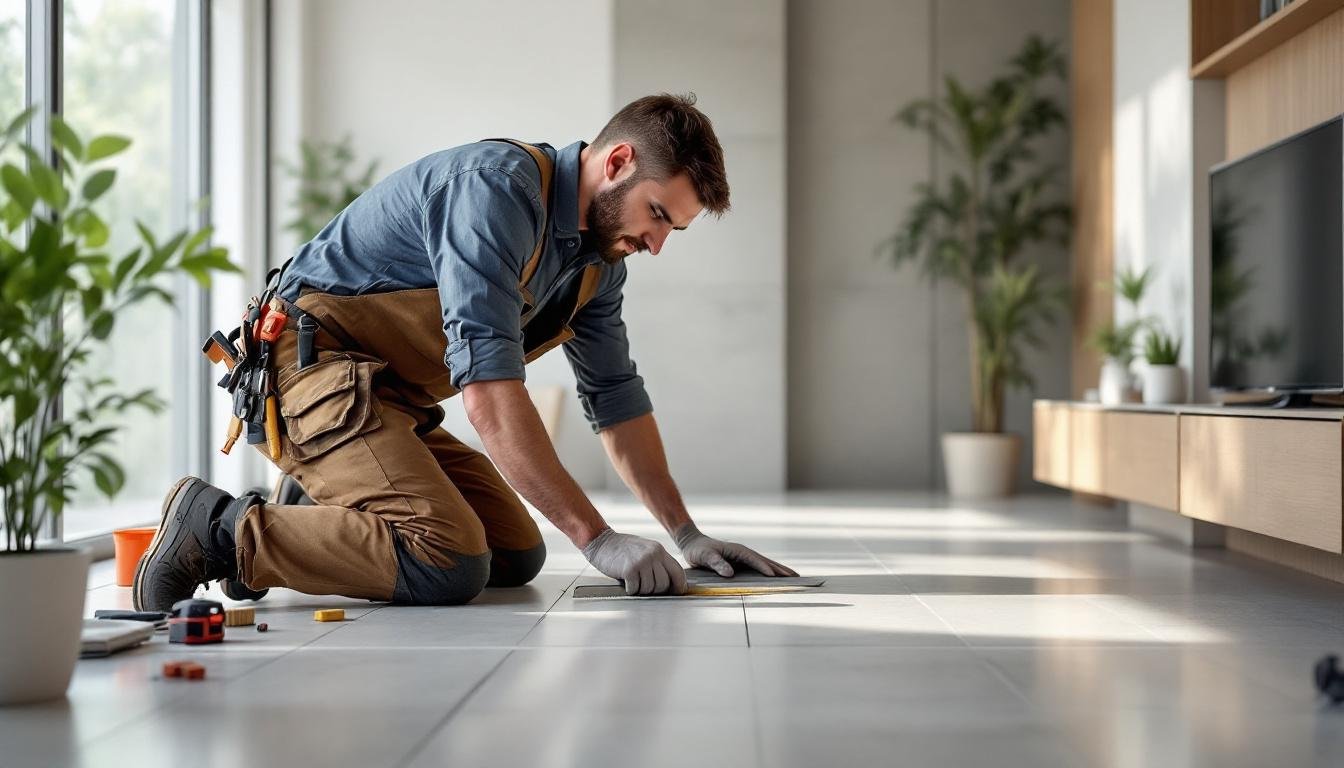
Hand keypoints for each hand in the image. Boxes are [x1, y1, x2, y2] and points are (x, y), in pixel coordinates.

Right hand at [581, 528, 688, 594]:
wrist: (601, 541)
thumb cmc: (622, 549)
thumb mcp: (645, 550)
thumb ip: (657, 563)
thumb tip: (670, 584)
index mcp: (659, 550)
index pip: (677, 572)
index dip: (679, 586)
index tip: (676, 593)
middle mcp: (653, 555)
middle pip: (664, 584)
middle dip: (655, 590)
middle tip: (643, 586)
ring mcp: (642, 561)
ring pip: (650, 588)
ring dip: (640, 590)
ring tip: (632, 581)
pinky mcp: (630, 569)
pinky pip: (635, 589)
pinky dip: (630, 589)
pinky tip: (625, 582)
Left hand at [674, 523, 798, 577]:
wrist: (693, 543)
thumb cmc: (698, 550)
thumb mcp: (704, 556)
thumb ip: (717, 564)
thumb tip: (730, 574)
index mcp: (737, 550)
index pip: (754, 560)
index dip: (765, 568)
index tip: (775, 576)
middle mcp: (744, 552)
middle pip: (766, 561)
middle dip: (781, 569)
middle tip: (796, 578)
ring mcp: (745, 556)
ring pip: (766, 564)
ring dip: (780, 570)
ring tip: (794, 577)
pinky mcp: (743, 562)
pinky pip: (760, 567)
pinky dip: (771, 572)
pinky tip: (777, 578)